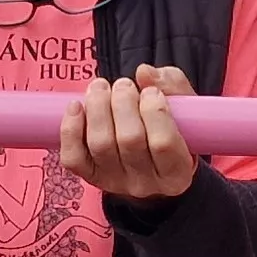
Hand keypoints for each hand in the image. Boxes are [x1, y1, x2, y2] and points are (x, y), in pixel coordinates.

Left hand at [61, 66, 197, 203]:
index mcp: (176, 172)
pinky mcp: (90, 176)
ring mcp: (115, 181)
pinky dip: (70, 129)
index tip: (151, 91)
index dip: (154, 111)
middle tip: (124, 85)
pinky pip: (73, 157)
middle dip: (123, 103)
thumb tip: (144, 73)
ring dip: (98, 107)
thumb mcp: (185, 109)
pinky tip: (76, 107)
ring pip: (101, 144)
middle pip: (129, 140)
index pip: (163, 143)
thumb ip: (172, 85)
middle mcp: (145, 184)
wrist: (150, 162)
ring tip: (101, 88)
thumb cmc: (172, 131)